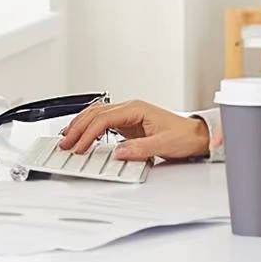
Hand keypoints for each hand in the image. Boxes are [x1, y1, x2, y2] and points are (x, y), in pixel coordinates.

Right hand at [57, 98, 211, 161]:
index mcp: (136, 109)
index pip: (104, 119)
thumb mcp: (163, 145)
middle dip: (78, 128)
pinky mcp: (129, 124)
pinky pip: (103, 122)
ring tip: (67, 137)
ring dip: (80, 125)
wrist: (196, 136)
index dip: (88, 134)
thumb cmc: (184, 136)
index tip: (79, 147)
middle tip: (64, 143)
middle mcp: (130, 109)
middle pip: (96, 114)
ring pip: (97, 115)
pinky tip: (83, 135)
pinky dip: (90, 128)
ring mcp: (128, 115)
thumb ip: (140, 149)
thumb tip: (118, 152)